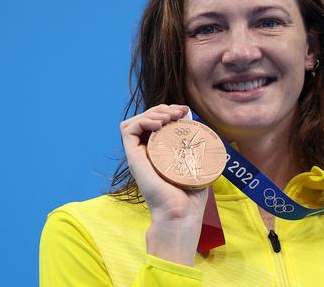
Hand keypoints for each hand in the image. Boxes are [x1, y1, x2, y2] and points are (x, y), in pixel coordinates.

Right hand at [119, 104, 207, 264]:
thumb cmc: (191, 197)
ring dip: (152, 112)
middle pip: (146, 119)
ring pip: (135, 121)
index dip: (168, 111)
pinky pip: (127, 130)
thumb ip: (193, 144)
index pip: (157, 123)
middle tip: (178, 112)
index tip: (184, 111)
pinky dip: (142, 120)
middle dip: (162, 108)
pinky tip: (159, 124)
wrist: (181, 215)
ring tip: (169, 117)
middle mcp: (147, 152)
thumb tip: (191, 119)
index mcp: (160, 153)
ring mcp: (139, 155)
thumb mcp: (196, 163)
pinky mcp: (133, 158)